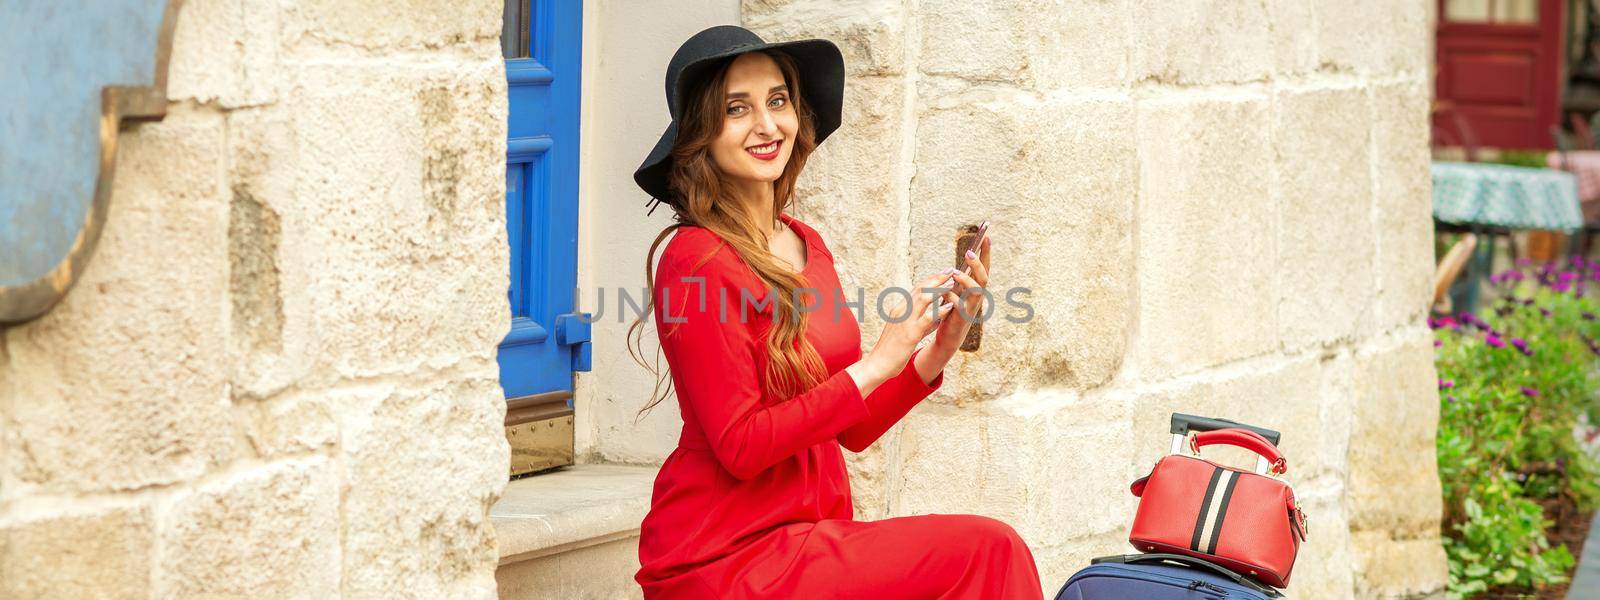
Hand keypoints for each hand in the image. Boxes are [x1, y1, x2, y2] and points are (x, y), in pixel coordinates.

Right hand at [853, 270, 955, 383]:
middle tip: (950, 270)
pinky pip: (927, 318)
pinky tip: (950, 306)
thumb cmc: (893, 350)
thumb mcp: (907, 332)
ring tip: (952, 283)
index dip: (930, 279)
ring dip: (938, 289)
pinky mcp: (910, 333)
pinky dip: (940, 310)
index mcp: (899, 309)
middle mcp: (901, 311)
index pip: (916, 289)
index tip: (943, 273)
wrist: (878, 364)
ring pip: (923, 299)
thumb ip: (923, 323)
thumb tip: (938, 318)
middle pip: (920, 289)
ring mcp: (905, 321)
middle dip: (936, 278)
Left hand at [932, 233, 991, 351]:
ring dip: (966, 280)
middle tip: (969, 252)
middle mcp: (978, 296)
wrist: (950, 335)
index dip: (986, 253)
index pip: (984, 267)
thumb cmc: (952, 310)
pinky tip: (944, 293)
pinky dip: (951, 297)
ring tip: (955, 272)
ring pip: (976, 291)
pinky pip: (959, 305)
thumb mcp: (956, 291)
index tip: (986, 236)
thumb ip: (958, 281)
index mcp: (976, 287)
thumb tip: (955, 266)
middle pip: (984, 277)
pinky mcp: (963, 317)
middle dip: (978, 264)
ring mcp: (972, 307)